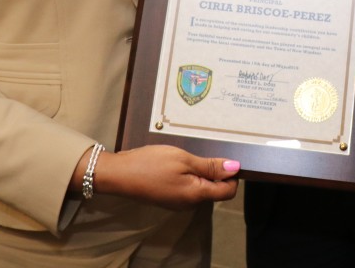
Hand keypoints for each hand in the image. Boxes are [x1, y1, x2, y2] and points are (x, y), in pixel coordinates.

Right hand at [87, 145, 238, 208]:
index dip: (232, 174)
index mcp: (197, 195)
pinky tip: (177, 162)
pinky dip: (189, 175)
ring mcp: (179, 203)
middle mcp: (190, 203)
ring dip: (201, 172)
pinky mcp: (170, 198)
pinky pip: (189, 188)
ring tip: (187, 155)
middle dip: (215, 172)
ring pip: (202, 188)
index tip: (225, 156)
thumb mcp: (183, 159)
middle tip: (201, 151)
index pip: (228, 191)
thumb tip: (235, 168)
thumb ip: (210, 166)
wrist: (119, 174)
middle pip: (216, 190)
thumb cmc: (151, 164)